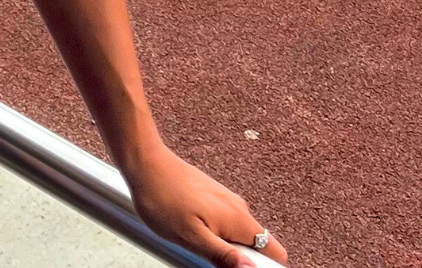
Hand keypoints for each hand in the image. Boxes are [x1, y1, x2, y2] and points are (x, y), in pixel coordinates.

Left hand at [123, 142, 288, 267]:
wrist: (146, 163)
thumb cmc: (163, 198)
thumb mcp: (192, 236)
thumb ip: (224, 254)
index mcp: (239, 220)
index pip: (275, 251)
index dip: (261, 266)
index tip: (234, 267)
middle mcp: (239, 207)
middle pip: (255, 245)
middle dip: (235, 257)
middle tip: (204, 254)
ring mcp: (226, 200)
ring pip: (235, 234)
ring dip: (220, 244)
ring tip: (190, 237)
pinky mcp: (213, 196)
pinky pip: (222, 222)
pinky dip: (211, 231)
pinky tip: (187, 226)